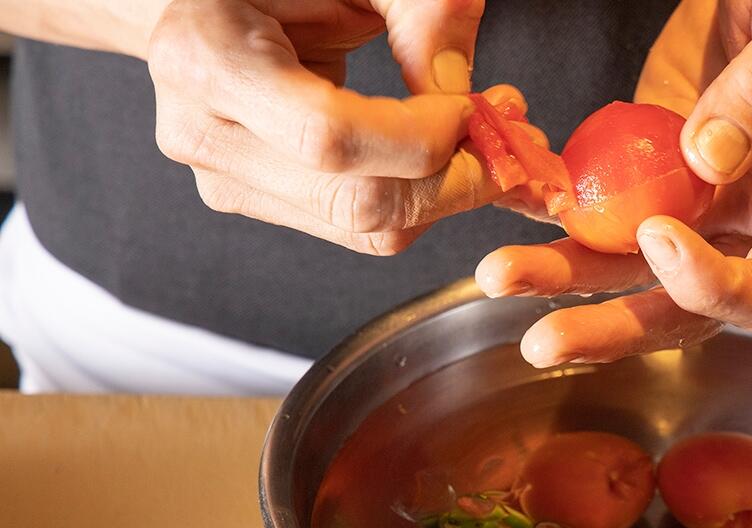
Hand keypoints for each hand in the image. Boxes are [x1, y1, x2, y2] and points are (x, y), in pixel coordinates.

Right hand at [148, 0, 512, 253]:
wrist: (196, 4)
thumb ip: (420, 9)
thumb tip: (461, 88)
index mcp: (209, 59)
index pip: (330, 137)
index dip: (420, 137)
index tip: (472, 109)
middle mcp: (206, 134)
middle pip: (357, 204)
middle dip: (454, 182)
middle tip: (505, 140)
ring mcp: (227, 179)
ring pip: (365, 229)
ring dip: (444, 196)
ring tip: (479, 140)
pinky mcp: (256, 201)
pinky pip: (356, 224)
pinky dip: (415, 199)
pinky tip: (438, 156)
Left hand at [477, 0, 751, 366]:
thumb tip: (708, 158)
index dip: (717, 289)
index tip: (659, 235)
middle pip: (687, 309)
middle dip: (614, 327)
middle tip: (544, 340)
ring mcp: (699, 208)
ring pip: (630, 272)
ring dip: (565, 280)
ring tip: (502, 275)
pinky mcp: (650, 179)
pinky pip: (602, 214)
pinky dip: (556, 220)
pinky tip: (514, 214)